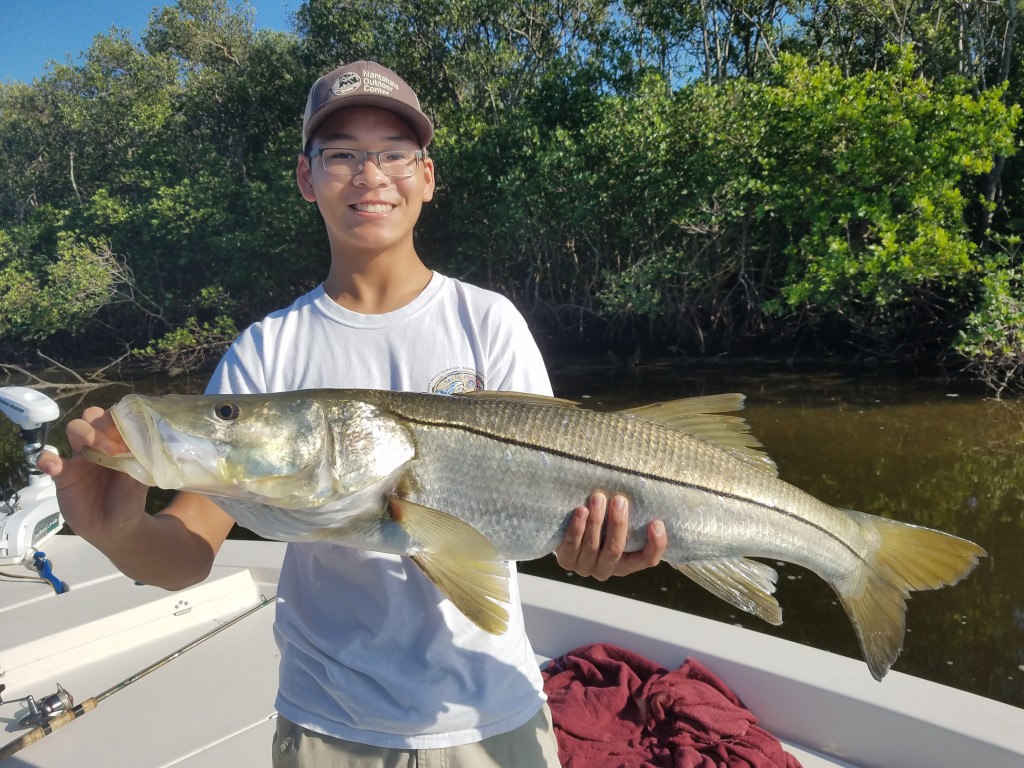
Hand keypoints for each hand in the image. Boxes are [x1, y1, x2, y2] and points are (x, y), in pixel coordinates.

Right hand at [36, 406, 150, 543]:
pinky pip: (48, 459)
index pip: (117, 418)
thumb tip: (147, 447)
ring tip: (88, 451)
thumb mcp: (140, 484)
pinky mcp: (62, 474)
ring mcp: (80, 457)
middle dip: (100, 425)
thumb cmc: (129, 501)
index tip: (127, 439)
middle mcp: (99, 445)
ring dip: (81, 433)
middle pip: (93, 417)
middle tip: (111, 449)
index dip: (120, 422)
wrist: (111, 528)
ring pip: (74, 429)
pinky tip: (52, 466)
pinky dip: (47, 459)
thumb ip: (141, 464)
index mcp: (120, 443)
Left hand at [554, 492, 666, 580]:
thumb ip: (630, 518)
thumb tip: (645, 493)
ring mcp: (586, 567)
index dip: (656, 545)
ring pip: (593, 546)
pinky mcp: (567, 561)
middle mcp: (607, 569)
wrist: (568, 531)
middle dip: (618, 524)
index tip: (657, 523)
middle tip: (619, 500)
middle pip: (615, 549)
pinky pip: (572, 545)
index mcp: (626, 563)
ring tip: (598, 498)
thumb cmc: (601, 523)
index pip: (647, 559)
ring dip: (596, 521)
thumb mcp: (617, 523)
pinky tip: (581, 511)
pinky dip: (577, 528)